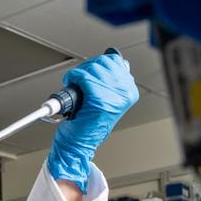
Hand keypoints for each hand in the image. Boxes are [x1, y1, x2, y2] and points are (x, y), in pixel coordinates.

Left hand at [47, 53, 137, 191]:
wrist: (79, 142)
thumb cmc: (89, 121)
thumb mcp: (106, 97)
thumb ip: (110, 80)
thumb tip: (107, 58)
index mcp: (130, 91)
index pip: (115, 60)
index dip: (97, 62)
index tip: (89, 71)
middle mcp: (126, 93)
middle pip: (103, 62)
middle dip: (86, 67)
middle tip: (79, 79)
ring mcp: (114, 97)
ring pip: (92, 68)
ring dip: (78, 73)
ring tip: (75, 84)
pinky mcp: (100, 101)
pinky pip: (83, 77)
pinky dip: (73, 78)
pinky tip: (71, 84)